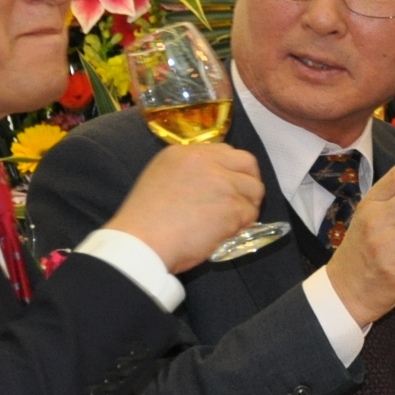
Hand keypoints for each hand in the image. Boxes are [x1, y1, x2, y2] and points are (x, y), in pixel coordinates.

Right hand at [106, 143, 266, 273]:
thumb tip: (216, 183)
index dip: (231, 170)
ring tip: (228, 222)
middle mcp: (205, 161)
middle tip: (241, 202)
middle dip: (249, 181)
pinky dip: (242, 226)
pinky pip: (251, 214)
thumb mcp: (161, 180)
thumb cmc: (145, 222)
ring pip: (255, 189)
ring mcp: (221, 181)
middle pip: (247, 162)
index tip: (228, 186)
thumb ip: (189, 174)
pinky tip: (223, 233)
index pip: (225, 151)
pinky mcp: (232, 204)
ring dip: (247, 207)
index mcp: (183, 153)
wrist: (140, 242)